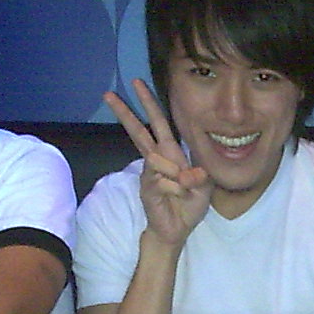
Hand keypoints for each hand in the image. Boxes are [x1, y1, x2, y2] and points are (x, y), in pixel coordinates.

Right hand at [104, 80, 211, 246]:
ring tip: (186, 191)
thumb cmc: (189, 205)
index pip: (159, 123)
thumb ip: (199, 177)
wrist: (177, 230)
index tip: (138, 83)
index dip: (149, 104)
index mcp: (171, 153)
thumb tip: (189, 173)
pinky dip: (177, 190)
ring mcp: (149, 173)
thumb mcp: (204, 188)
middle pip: (140, 131)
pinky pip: (164, 181)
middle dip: (127, 111)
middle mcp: (157, 160)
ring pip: (160, 161)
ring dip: (180, 178)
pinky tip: (177, 198)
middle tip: (109, 94)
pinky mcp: (146, 188)